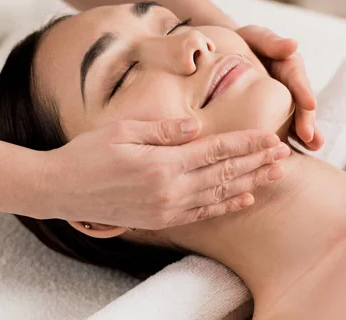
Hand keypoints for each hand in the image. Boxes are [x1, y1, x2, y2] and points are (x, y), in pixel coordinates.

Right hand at [38, 117, 289, 228]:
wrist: (60, 190)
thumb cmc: (87, 154)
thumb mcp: (123, 131)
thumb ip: (163, 130)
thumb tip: (196, 126)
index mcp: (162, 164)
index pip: (216, 151)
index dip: (246, 143)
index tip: (271, 136)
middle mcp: (169, 190)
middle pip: (224, 173)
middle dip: (257, 162)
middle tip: (285, 154)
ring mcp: (166, 208)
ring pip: (219, 194)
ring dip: (250, 183)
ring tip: (275, 175)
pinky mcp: (160, 219)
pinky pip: (202, 213)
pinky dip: (226, 205)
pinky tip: (244, 198)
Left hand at [236, 25, 323, 150]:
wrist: (224, 53)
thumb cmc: (241, 41)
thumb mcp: (255, 36)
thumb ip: (271, 42)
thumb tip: (293, 44)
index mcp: (287, 65)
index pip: (297, 77)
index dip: (303, 91)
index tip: (310, 104)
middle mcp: (290, 85)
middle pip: (300, 103)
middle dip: (306, 120)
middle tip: (310, 137)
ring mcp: (283, 102)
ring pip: (296, 118)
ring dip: (306, 134)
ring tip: (313, 147)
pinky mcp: (273, 114)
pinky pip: (281, 127)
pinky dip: (288, 140)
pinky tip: (287, 155)